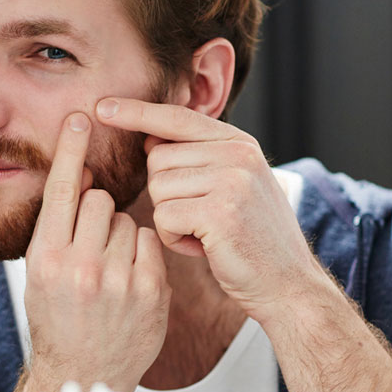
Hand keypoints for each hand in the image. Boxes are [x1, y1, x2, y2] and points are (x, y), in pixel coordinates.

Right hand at [18, 112, 169, 391]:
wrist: (84, 373)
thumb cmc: (58, 318)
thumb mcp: (42, 274)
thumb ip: (59, 228)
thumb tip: (84, 178)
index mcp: (45, 258)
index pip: (62, 191)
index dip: (70, 150)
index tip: (80, 118)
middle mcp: (80, 267)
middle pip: (99, 200)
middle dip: (97, 211)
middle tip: (91, 244)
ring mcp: (117, 280)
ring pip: (125, 219)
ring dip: (118, 234)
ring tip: (108, 270)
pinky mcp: (150, 291)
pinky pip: (149, 242)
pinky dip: (141, 253)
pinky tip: (129, 280)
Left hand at [96, 97, 324, 325]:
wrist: (288, 284)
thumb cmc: (251, 239)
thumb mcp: (233, 186)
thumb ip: (198, 159)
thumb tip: (149, 139)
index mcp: (239, 142)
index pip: (177, 117)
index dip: (137, 112)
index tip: (102, 108)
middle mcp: (238, 154)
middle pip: (158, 158)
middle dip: (165, 193)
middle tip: (200, 218)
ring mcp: (232, 181)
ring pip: (158, 188)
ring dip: (170, 219)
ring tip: (205, 234)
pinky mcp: (221, 212)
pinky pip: (164, 217)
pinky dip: (174, 239)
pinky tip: (204, 248)